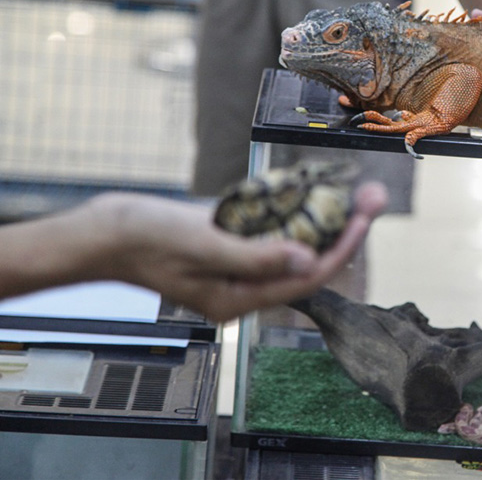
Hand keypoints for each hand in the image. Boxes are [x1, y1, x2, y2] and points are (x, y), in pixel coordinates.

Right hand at [91, 183, 387, 320]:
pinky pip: (270, 228)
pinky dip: (293, 208)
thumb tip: (309, 259)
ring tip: (357, 191)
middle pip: (308, 258)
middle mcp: (244, 284)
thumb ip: (257, 255)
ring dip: (325, 216)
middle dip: (344, 228)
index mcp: (239, 298)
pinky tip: (314, 188)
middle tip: (374, 197)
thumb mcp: (204, 245)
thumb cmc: (144, 240)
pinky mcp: (229, 241)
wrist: (101, 231)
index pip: (307, 276)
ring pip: (294, 241)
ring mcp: (237, 262)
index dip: (341, 248)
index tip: (365, 219)